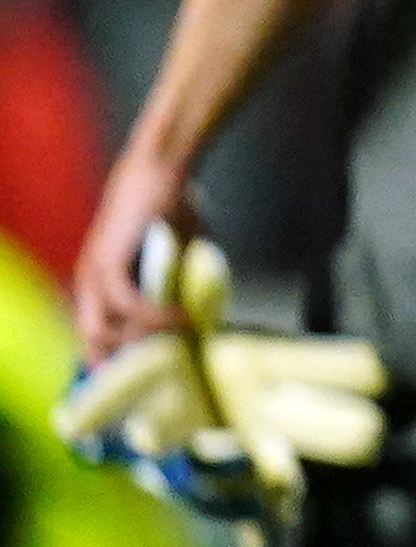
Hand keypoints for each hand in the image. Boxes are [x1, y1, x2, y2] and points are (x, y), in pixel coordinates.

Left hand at [71, 145, 198, 363]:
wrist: (160, 170)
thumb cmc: (169, 207)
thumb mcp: (174, 255)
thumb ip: (176, 284)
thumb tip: (198, 317)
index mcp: (98, 284)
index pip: (95, 336)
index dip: (117, 359)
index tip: (149, 376)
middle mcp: (87, 284)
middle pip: (91, 343)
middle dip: (125, 362)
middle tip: (164, 369)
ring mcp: (93, 275)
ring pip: (103, 332)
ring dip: (143, 342)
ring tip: (180, 340)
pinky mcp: (108, 264)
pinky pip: (128, 306)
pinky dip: (156, 318)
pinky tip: (183, 318)